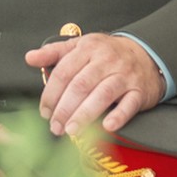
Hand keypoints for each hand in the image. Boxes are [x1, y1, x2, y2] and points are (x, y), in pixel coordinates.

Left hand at [25, 33, 163, 135]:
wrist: (147, 54)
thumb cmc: (107, 53)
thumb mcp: (80, 46)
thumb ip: (54, 52)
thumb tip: (29, 58)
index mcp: (88, 48)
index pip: (64, 72)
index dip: (51, 94)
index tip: (44, 111)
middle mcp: (107, 61)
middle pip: (81, 85)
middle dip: (64, 108)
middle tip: (55, 126)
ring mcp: (124, 75)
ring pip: (102, 95)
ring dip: (85, 115)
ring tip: (71, 130)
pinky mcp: (139, 91)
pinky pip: (129, 104)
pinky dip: (118, 116)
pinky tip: (107, 126)